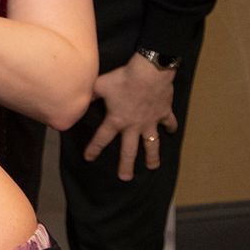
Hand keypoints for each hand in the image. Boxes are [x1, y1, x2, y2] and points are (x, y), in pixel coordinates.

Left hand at [81, 54, 178, 180]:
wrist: (150, 72)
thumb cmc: (123, 78)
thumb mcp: (100, 85)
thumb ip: (90, 95)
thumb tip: (78, 98)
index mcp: (116, 120)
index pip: (102, 138)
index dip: (94, 148)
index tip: (89, 158)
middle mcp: (134, 125)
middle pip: (129, 150)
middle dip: (126, 165)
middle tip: (125, 178)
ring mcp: (150, 121)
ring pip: (152, 144)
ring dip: (152, 156)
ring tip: (152, 166)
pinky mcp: (163, 113)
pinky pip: (169, 122)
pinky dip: (171, 127)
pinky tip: (172, 132)